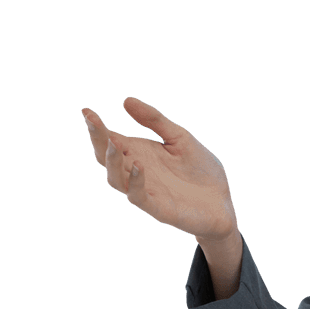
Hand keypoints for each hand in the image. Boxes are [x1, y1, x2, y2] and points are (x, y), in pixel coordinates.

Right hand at [81, 97, 238, 241]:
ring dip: (112, 161)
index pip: (111, 140)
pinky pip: (138, 197)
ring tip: (113, 143)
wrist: (223, 201)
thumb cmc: (200, 170)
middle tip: (92, 122)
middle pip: (106, 158)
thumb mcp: (180, 138)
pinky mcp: (158, 208)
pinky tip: (139, 166)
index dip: (97, 127)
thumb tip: (126, 100)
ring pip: (115, 178)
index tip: (86, 110)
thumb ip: (155, 121)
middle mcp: (136, 171)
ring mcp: (145, 190)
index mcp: (139, 153)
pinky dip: (135, 182)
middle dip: (98, 140)